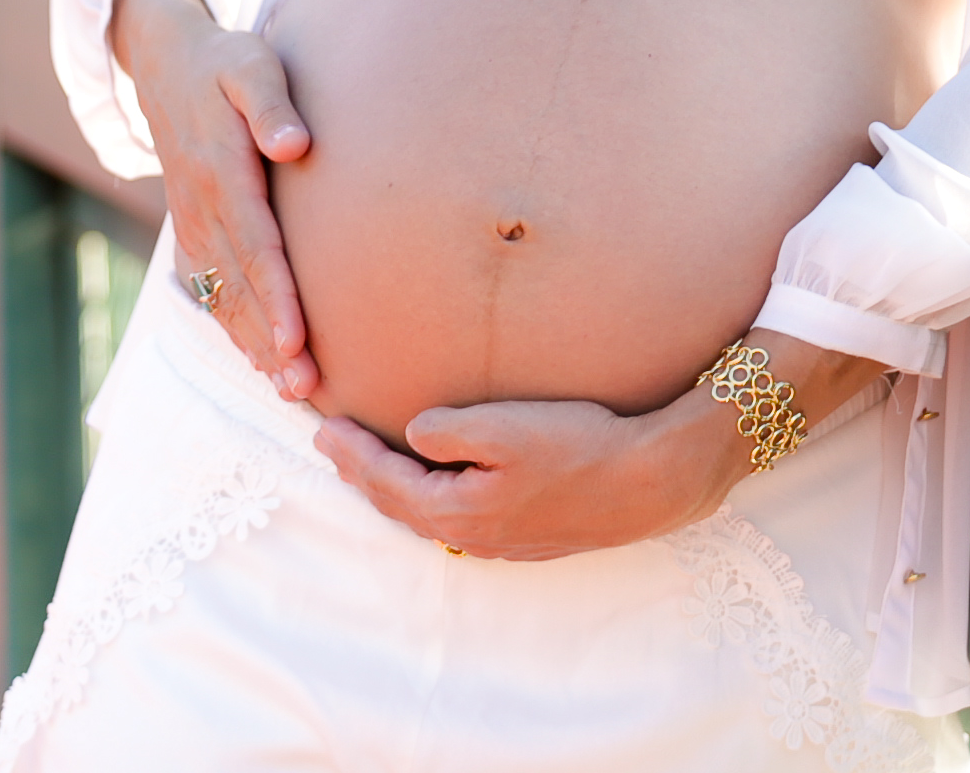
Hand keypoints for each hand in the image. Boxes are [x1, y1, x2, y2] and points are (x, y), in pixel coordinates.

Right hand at [109, 0, 321, 403]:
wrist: (166, 65)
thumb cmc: (224, 62)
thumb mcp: (251, 63)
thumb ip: (271, 102)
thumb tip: (295, 145)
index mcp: (220, 169)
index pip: (254, 244)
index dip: (276, 296)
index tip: (298, 340)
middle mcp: (201, 206)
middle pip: (240, 285)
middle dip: (271, 340)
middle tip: (304, 388)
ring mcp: (191, 223)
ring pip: (224, 296)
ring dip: (255, 346)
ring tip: (290, 391)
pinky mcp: (191, 232)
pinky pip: (210, 289)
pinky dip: (234, 328)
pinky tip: (261, 361)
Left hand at [316, 390, 741, 559]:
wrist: (647, 481)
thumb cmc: (578, 445)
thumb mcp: (503, 427)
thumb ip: (446, 430)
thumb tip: (412, 433)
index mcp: (458, 511)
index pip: (385, 482)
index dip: (350, 454)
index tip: (322, 427)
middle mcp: (473, 537)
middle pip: (399, 506)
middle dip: (361, 474)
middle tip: (330, 444)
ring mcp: (500, 543)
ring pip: (428, 516)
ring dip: (392, 488)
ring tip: (368, 463)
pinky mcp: (525, 538)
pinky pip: (457, 520)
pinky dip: (428, 498)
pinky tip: (431, 483)